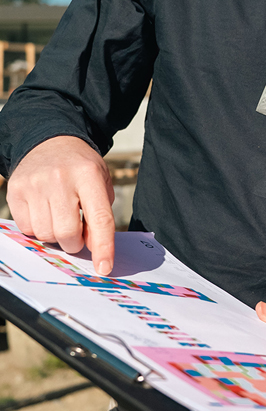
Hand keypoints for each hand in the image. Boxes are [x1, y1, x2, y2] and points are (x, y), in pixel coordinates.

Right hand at [7, 136, 115, 274]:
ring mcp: (35, 185)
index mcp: (88, 175)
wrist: (50, 141)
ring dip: (55, 236)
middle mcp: (60, 179)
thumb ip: (100, 215)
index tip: (104, 268)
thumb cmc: (80, 167)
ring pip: (46, 235)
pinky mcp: (16, 191)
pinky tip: (43, 212)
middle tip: (77, 232)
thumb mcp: (100, 182)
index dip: (103, 248)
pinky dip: (38, 229)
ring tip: (60, 217)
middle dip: (74, 242)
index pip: (99, 218)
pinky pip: (27, 229)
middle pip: (67, 233)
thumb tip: (93, 249)